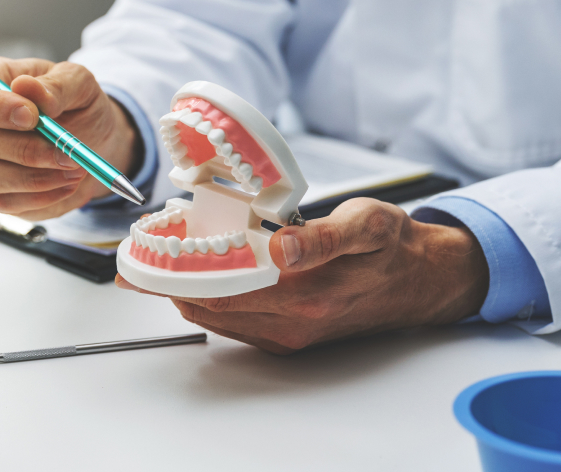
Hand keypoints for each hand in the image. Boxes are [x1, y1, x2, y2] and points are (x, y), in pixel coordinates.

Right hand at [0, 57, 139, 219]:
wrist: (92, 141)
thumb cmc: (77, 105)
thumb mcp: (79, 83)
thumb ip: (56, 84)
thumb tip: (26, 87)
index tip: (32, 116)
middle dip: (26, 150)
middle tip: (67, 152)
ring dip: (36, 178)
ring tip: (74, 168)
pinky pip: (4, 202)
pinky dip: (42, 196)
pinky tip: (67, 183)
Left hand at [117, 198, 489, 353]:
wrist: (422, 281)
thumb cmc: (391, 246)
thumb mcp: (366, 224)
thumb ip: (322, 237)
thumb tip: (283, 248)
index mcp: (305, 292)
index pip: (220, 286)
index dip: (176, 271)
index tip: (145, 252)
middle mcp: (292, 321)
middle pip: (208, 305)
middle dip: (169, 281)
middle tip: (139, 256)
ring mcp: (289, 334)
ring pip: (217, 317)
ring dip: (184, 292)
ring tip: (159, 263)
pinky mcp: (289, 337)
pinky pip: (234, 323)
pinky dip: (208, 301)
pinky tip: (198, 279)